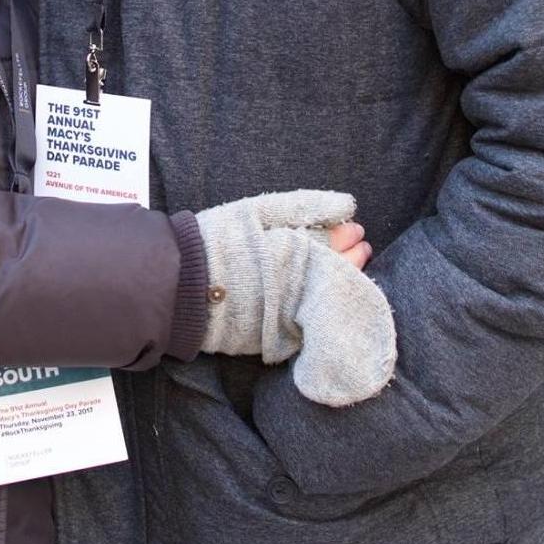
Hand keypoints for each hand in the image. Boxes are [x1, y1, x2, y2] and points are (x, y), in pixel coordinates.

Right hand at [195, 190, 395, 405]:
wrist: (182, 285)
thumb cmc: (220, 241)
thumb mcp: (259, 210)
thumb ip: (305, 205)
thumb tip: (349, 205)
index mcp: (295, 256)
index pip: (334, 247)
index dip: (347, 238)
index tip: (357, 230)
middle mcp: (298, 289)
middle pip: (336, 274)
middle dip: (352, 259)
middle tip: (362, 247)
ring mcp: (290, 317)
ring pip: (328, 299)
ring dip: (344, 281)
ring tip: (352, 265)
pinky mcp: (279, 338)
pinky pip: (310, 322)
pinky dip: (322, 307)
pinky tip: (327, 296)